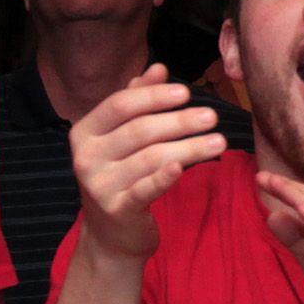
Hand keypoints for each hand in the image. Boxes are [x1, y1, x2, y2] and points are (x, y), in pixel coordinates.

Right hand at [68, 65, 227, 260]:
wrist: (111, 235)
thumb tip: (158, 68)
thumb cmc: (121, 176)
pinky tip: (182, 169)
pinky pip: (144, 190)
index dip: (154, 96)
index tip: (187, 92)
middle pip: (139, 130)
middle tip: (212, 116)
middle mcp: (86, 157)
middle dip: (179, 121)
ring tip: (219, 142)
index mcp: (84, 132)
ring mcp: (99, 185)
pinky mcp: (117, 210)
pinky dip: (163, 178)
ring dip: (188, 148)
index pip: (120, 104)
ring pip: (150, 158)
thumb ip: (137, 101)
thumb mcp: (121, 138)